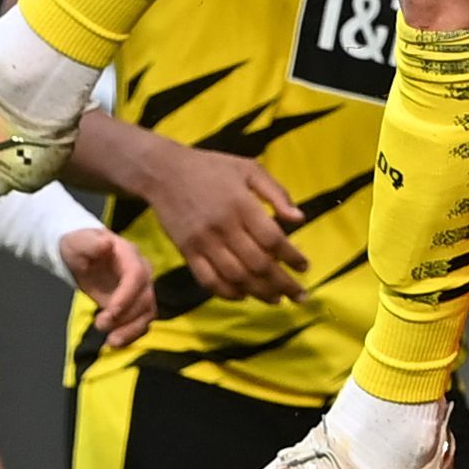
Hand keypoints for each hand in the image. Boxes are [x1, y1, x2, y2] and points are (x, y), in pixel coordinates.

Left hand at [61, 225, 156, 351]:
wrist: (82, 254)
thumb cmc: (80, 246)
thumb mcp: (79, 241)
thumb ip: (91, 243)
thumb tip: (106, 245)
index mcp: (129, 255)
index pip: (137, 276)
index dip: (127, 296)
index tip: (110, 312)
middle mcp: (142, 273)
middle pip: (146, 298)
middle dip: (125, 316)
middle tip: (99, 325)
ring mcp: (140, 290)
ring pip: (148, 314)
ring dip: (132, 330)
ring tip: (110, 342)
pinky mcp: (135, 306)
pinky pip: (141, 323)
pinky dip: (131, 335)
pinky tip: (114, 343)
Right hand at [130, 146, 307, 302]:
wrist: (164, 172)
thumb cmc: (212, 168)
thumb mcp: (249, 168)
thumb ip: (276, 193)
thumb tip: (299, 219)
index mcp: (242, 205)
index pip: (272, 239)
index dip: (291, 257)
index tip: (305, 267)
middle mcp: (223, 227)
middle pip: (258, 264)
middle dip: (282, 284)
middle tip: (300, 295)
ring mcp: (203, 242)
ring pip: (235, 277)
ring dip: (259, 293)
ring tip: (276, 300)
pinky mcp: (186, 252)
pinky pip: (208, 280)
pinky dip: (227, 293)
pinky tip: (242, 296)